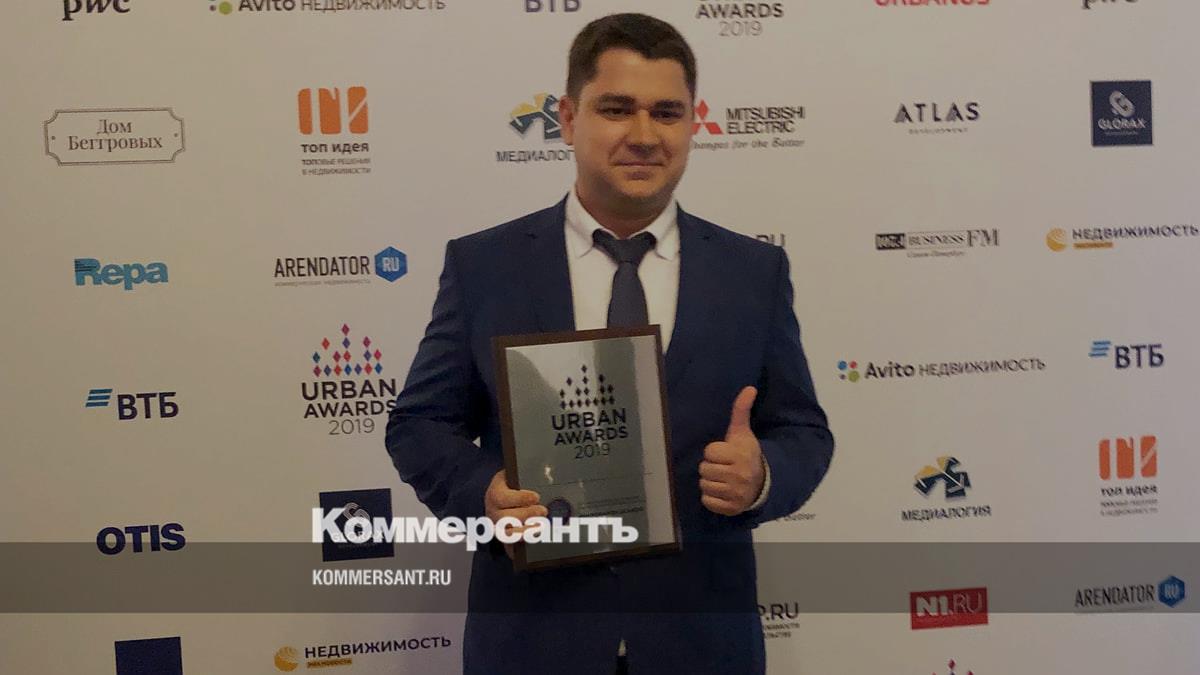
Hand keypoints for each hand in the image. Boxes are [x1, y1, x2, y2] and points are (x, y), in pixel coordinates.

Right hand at [484, 470, 546, 559]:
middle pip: (505, 518)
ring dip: (526, 532)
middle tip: (543, 511)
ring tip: (542, 527)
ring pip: (508, 535)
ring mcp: (498, 529)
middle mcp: (493, 513)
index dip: (520, 498)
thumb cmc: (511, 487)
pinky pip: (512, 548)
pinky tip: (536, 541)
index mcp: (494, 495)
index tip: (536, 496)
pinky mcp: (505, 541)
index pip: (502, 498)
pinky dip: (524, 546)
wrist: (500, 500)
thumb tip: (544, 473)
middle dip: (526, 515)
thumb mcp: (512, 476)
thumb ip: (522, 476)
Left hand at [699, 386, 764, 515]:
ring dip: (710, 482)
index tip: (725, 453)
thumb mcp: (743, 433)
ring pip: (704, 485)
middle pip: (704, 469)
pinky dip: (712, 498)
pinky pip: (707, 501)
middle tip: (723, 467)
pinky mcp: (731, 508)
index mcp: (740, 455)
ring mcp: (736, 493)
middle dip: (711, 467)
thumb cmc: (746, 454)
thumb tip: (749, 387)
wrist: (763, 483)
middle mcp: (739, 475)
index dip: (714, 452)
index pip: (709, 452)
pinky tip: (723, 491)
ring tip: (723, 479)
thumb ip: (741, 410)